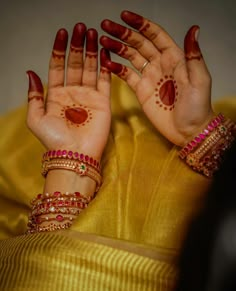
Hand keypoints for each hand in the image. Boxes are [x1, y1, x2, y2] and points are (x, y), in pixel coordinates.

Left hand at [27, 23, 110, 159]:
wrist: (75, 154)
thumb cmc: (54, 139)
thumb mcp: (36, 117)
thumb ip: (34, 95)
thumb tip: (30, 72)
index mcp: (56, 95)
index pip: (58, 66)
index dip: (60, 49)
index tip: (63, 33)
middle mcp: (73, 93)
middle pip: (75, 63)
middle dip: (78, 45)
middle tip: (81, 28)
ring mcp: (89, 96)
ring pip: (90, 68)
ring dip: (92, 51)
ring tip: (93, 33)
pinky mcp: (103, 102)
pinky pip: (105, 80)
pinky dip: (105, 66)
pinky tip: (104, 52)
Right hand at [100, 11, 213, 145]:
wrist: (188, 130)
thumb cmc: (197, 107)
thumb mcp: (199, 80)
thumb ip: (193, 55)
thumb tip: (193, 29)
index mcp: (174, 58)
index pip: (155, 35)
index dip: (140, 24)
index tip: (124, 16)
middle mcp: (160, 64)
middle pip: (139, 43)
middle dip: (123, 33)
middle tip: (105, 26)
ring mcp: (149, 77)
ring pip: (131, 57)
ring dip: (117, 48)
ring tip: (103, 41)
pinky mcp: (141, 90)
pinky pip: (127, 75)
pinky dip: (117, 69)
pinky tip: (107, 63)